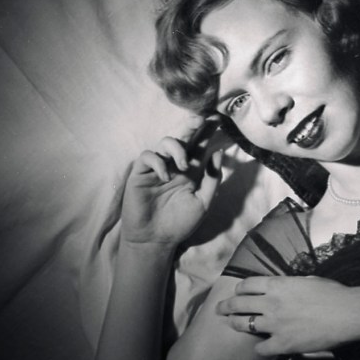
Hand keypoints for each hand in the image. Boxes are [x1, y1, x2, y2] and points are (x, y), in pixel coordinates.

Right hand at [120, 117, 226, 247]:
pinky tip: (165, 176)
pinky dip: (158, 162)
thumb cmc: (180, 222)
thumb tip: (218, 152)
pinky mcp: (141, 174)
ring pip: (165, 143)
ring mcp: (157, 168)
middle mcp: (175, 166)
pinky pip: (148, 156)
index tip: (217, 120)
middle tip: (201, 119)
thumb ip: (211, 179)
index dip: (207, 133)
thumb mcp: (203, 203)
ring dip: (177, 148)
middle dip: (192, 127)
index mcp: (191, 171)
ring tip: (185, 165)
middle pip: (183, 138)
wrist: (157, 240)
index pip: (200, 147)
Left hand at [215, 276, 357, 356]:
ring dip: (236, 324)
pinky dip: (260, 348)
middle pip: (238, 304)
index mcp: (277, 285)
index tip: (236, 292)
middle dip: (226, 306)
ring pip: (244, 325)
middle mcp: (270, 303)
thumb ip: (291, 285)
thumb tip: (286, 287)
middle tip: (220, 309)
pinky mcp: (282, 343)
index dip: (239, 289)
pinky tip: (261, 347)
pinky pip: (261, 348)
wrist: (347, 313)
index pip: (246, 285)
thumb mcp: (308, 281)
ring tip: (233, 325)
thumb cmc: (333, 293)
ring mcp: (274, 324)